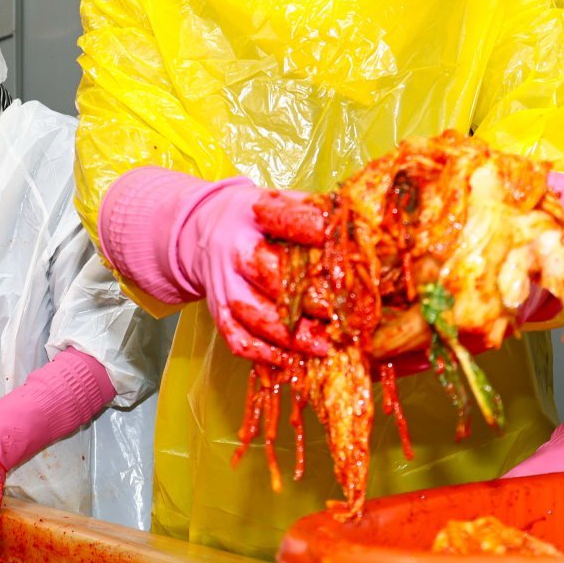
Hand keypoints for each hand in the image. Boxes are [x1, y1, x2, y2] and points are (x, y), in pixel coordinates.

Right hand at [179, 184, 330, 365]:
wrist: (204, 230)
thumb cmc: (255, 219)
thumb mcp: (279, 201)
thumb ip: (314, 211)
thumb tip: (359, 229)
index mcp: (253, 213)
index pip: (285, 219)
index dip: (316, 232)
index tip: (347, 247)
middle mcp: (234, 248)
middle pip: (265, 271)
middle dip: (303, 296)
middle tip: (337, 312)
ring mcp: (223, 282)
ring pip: (251, 312)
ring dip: (288, 335)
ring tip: (323, 346)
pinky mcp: (218, 309)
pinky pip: (236, 337)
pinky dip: (262, 353)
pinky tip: (289, 361)